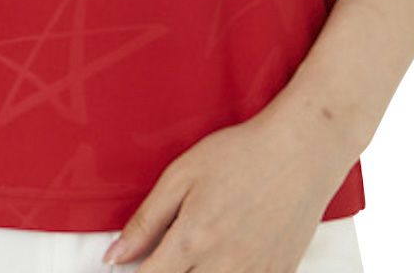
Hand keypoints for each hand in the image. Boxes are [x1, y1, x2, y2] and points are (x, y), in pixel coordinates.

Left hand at [100, 105, 354, 272]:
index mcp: (192, 240)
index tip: (128, 269)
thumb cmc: (239, 155)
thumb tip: (114, 256)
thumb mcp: (182, 174)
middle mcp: (222, 266)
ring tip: (198, 254)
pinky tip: (224, 258)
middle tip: (170, 255)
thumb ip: (147, 219)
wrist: (299, 153)